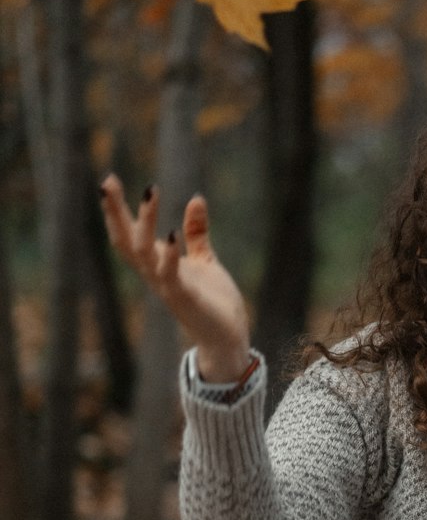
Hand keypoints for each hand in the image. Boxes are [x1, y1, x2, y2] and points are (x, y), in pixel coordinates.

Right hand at [100, 174, 251, 381]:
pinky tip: (171, 232)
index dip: (117, 210)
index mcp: (156, 265)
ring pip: (143, 252)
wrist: (227, 339)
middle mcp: (154, 275)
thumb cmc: (213, 302)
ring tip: (149, 192)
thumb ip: (196, 232)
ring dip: (145, 222)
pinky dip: (169, 254)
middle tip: (108, 181)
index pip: (128, 234)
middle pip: (125, 240)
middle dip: (115, 212)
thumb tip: (196, 198)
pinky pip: (170, 274)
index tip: (109, 180)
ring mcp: (166, 286)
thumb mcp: (204, 260)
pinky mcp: (184, 298)